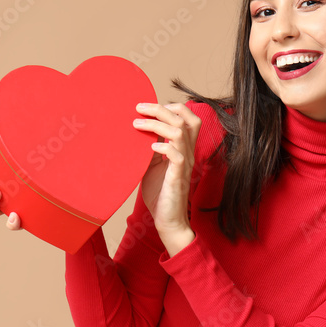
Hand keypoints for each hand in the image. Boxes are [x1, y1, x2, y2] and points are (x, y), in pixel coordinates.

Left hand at [132, 102, 200, 251]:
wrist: (167, 219)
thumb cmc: (159, 193)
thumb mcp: (151, 165)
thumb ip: (150, 148)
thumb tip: (138, 130)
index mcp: (183, 148)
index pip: (188, 118)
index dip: (171, 107)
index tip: (148, 108)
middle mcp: (187, 153)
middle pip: (185, 119)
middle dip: (161, 108)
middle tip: (139, 108)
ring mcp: (184, 164)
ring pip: (179, 132)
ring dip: (156, 125)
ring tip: (137, 125)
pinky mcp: (177, 178)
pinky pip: (177, 156)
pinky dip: (163, 147)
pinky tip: (149, 148)